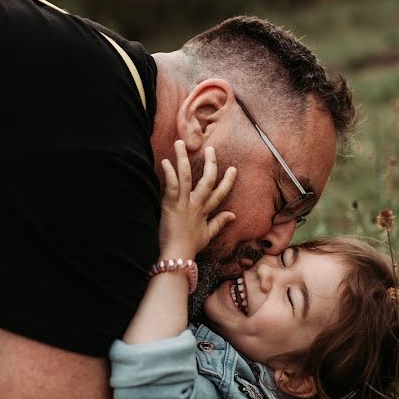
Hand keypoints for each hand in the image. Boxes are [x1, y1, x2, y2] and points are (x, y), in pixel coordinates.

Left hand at [159, 141, 236, 257]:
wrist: (177, 255)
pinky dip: (169, 173)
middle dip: (210, 163)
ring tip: (179, 144)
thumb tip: (233, 215)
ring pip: (186, 176)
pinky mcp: (170, 205)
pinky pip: (171, 185)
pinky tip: (166, 162)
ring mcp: (184, 203)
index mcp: (205, 211)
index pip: (220, 193)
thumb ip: (220, 223)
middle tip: (211, 149)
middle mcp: (196, 204)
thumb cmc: (190, 246)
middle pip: (207, 180)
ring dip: (182, 159)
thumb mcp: (208, 235)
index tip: (233, 169)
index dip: (227, 181)